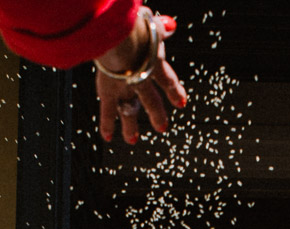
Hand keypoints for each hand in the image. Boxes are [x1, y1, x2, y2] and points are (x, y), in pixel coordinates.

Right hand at [96, 8, 187, 143]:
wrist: (122, 40)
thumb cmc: (135, 28)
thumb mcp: (151, 26)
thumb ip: (160, 28)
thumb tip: (170, 26)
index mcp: (153, 61)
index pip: (166, 79)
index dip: (173, 91)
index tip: (181, 103)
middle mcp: (142, 78)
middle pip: (150, 100)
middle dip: (156, 113)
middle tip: (162, 127)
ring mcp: (126, 87)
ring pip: (129, 109)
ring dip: (130, 126)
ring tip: (132, 140)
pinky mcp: (109, 91)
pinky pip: (107, 110)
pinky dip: (107, 124)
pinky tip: (108, 137)